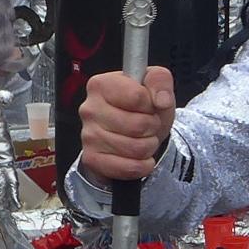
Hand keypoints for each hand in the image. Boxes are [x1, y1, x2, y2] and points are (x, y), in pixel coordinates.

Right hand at [79, 65, 174, 181]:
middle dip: (152, 127)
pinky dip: (142, 165)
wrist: (133, 134)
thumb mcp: (155, 85)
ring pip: (135, 148)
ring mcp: (88, 136)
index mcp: (101, 84)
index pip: (137, 97)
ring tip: (142, 138)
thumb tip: (161, 100)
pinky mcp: (92, 159)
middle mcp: (89, 109)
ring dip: (149, 146)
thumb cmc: (142, 107)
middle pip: (138, 125)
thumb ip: (160, 80)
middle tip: (147, 124)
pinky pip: (128, 168)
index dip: (151, 104)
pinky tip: (139, 157)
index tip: (147, 105)